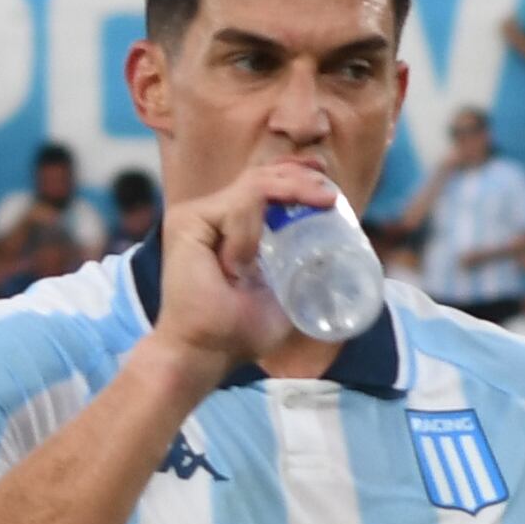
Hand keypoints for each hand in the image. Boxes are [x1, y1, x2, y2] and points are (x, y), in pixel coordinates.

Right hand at [146, 156, 337, 379]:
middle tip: (329, 197)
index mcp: (232, 227)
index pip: (265, 182)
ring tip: (298, 229)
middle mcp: (212, 215)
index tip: (324, 171)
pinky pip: (237, 207)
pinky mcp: (187, 222)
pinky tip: (241, 265)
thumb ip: (301, 271)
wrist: (203, 354)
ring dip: (288, 199)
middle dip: (301, 176)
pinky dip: (250, 233)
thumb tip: (337, 254)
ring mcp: (197, 216)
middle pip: (263, 174)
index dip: (295, 169)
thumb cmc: (238, 333)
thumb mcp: (283, 293)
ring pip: (256, 185)